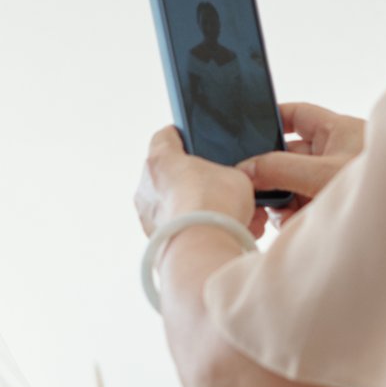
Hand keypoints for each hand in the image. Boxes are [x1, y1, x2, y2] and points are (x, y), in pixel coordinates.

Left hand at [134, 127, 269, 239]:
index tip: (194, 140)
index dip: (182, 136)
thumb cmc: (214, 205)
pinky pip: (181, 231)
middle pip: (172, 175)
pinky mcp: (156, 242)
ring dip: (200, 210)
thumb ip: (233, 174)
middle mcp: (147, 187)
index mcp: (161, 159)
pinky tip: (224, 236)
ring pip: (177, 207)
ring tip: (232, 218)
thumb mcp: (238, 176)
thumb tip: (234, 185)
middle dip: (197, 181)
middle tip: (223, 186)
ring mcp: (148, 217)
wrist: (203, 250)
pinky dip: (199, 232)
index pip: (166, 136)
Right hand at [238, 102, 366, 221]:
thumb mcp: (322, 174)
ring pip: (291, 186)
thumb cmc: (382, 188)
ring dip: (281, 202)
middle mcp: (333, 153)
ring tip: (285, 215)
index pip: (295, 115)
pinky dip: (293, 218)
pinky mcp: (331, 207)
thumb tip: (245, 169)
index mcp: (336, 131)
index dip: (269, 119)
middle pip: (286, 156)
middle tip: (255, 190)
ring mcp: (332, 182)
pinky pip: (302, 207)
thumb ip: (280, 168)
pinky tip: (295, 227)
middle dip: (270, 174)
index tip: (243, 132)